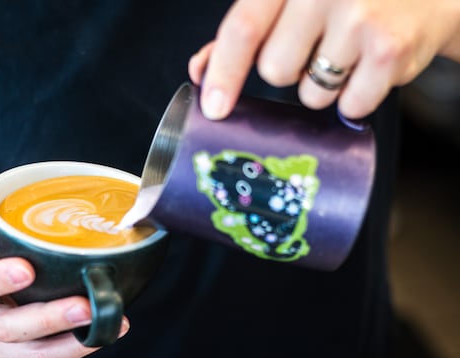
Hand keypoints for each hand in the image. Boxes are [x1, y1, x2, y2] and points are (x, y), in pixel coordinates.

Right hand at [0, 244, 128, 357]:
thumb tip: (72, 226)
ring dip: (74, 342)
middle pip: (9, 328)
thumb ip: (14, 245)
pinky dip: (77, 350)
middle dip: (51, 318)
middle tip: (86, 306)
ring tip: (108, 324)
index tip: (27, 269)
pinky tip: (104, 335)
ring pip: (32, 354)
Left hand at [189, 0, 459, 119]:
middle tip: (317, 45)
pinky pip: (349, 105)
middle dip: (289, 70)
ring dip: (323, 86)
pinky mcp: (390, 48)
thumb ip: (247, 28)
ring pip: (310, 94)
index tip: (214, 107)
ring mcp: (359, 16)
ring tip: (349, 51)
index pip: (243, 28)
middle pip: (274, 71)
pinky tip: (371, 65)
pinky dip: (356, 97)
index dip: (224, 73)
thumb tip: (200, 69)